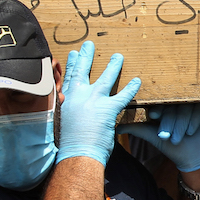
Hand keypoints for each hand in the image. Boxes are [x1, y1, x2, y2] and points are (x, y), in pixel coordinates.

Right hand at [56, 41, 140, 165]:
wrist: (76, 155)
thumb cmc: (69, 145)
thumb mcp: (63, 124)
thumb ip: (69, 113)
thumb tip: (72, 111)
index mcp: (65, 101)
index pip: (68, 79)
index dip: (71, 65)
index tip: (74, 54)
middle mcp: (77, 97)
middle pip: (82, 72)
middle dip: (86, 57)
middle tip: (89, 45)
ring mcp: (93, 101)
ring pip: (105, 78)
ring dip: (113, 66)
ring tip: (118, 56)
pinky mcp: (107, 109)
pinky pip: (123, 96)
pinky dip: (131, 88)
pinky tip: (137, 80)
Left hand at [119, 103, 199, 172]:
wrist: (195, 161)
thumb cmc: (175, 149)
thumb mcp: (155, 138)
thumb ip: (138, 130)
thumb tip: (118, 128)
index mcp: (169, 109)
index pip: (162, 104)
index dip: (158, 110)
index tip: (153, 117)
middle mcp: (182, 105)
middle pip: (173, 106)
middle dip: (169, 121)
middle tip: (166, 136)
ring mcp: (196, 107)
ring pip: (185, 108)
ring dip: (180, 124)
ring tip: (178, 138)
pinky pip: (199, 109)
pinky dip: (193, 120)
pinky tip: (191, 131)